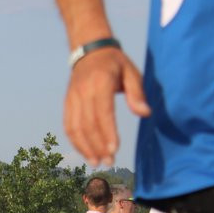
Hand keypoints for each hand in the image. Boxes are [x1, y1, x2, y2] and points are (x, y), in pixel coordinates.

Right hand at [63, 47, 149, 165]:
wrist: (89, 50)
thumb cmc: (115, 63)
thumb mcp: (131, 72)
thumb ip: (137, 93)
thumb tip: (145, 113)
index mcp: (100, 83)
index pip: (103, 112)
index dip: (108, 133)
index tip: (114, 149)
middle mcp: (83, 92)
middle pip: (88, 124)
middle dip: (98, 145)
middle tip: (109, 162)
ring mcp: (72, 98)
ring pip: (75, 127)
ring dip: (85, 147)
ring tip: (96, 162)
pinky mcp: (67, 103)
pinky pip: (68, 125)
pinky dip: (76, 141)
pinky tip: (85, 152)